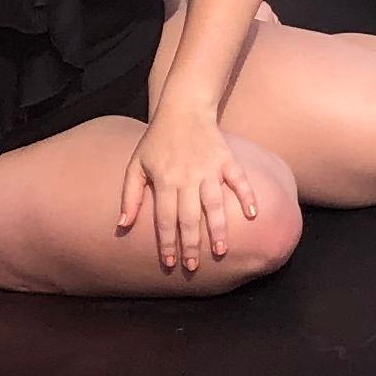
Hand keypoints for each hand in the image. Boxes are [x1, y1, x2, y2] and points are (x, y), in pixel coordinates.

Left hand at [116, 107, 260, 277]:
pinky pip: (239, 180)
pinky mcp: (226, 159)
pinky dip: (247, 196)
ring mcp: (209, 168)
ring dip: (218, 229)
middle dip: (191, 244)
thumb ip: (130, 196)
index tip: (170, 262)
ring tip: (221, 251)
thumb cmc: (157, 140)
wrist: (183, 108)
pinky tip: (253, 214)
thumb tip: (122, 225)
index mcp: (165, 180)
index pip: (166, 219)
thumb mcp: (136, 165)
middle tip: (193, 266)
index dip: (167, 242)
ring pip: (215, 204)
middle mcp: (188, 177)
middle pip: (190, 217)